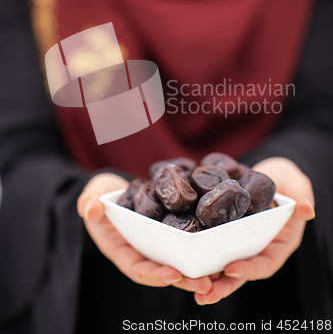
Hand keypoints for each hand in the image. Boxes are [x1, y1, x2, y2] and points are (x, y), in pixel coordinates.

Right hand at [77, 173, 213, 294]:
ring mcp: (156, 244)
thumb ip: (88, 202)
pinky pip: (185, 244)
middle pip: (163, 271)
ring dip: (197, 270)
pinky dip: (200, 250)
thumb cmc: (99, 194)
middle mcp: (141, 251)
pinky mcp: (169, 232)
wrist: (113, 190)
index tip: (173, 276)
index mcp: (121, 249)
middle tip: (207, 284)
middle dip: (184, 280)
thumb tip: (91, 209)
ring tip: (220, 274)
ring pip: (178, 261)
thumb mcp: (90, 195)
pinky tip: (219, 251)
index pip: (137, 268)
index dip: (154, 275)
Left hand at [194, 157, 314, 304]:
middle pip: (240, 272)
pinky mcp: (223, 232)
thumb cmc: (287, 181)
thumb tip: (307, 209)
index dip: (251, 269)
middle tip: (203, 293)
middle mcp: (257, 248)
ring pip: (222, 265)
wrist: (270, 174)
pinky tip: (179, 259)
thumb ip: (301, 195)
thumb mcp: (297, 185)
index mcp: (278, 244)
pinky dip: (196, 253)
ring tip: (186, 283)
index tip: (232, 270)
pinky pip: (209, 245)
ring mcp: (239, 243)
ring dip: (205, 276)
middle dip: (222, 285)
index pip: (266, 263)